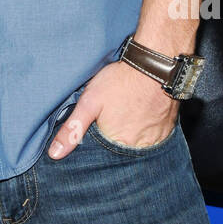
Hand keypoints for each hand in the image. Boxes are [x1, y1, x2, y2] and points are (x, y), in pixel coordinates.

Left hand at [48, 60, 177, 158]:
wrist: (154, 65)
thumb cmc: (120, 81)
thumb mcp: (89, 102)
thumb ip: (72, 128)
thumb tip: (55, 154)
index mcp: (117, 144)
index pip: (102, 158)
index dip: (97, 147)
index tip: (96, 132)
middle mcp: (138, 149)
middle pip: (120, 153)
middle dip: (113, 142)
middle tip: (113, 121)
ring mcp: (155, 141)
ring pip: (137, 148)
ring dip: (130, 138)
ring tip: (125, 118)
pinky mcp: (167, 131)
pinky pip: (153, 140)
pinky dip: (145, 132)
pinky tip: (140, 118)